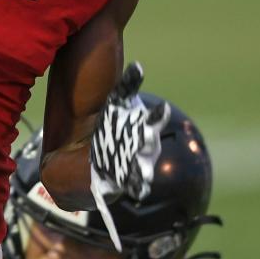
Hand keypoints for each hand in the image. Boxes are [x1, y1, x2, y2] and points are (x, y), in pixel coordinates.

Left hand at [89, 63, 167, 203]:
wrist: (97, 150)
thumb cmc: (113, 122)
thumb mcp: (116, 102)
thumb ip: (127, 86)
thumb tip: (137, 66)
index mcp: (144, 124)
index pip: (154, 119)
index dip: (158, 115)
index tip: (162, 109)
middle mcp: (145, 145)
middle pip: (150, 143)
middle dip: (149, 140)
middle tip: (148, 138)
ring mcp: (137, 163)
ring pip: (144, 167)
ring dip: (145, 170)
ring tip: (145, 174)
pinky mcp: (125, 179)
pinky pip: (135, 185)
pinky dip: (137, 188)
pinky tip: (138, 192)